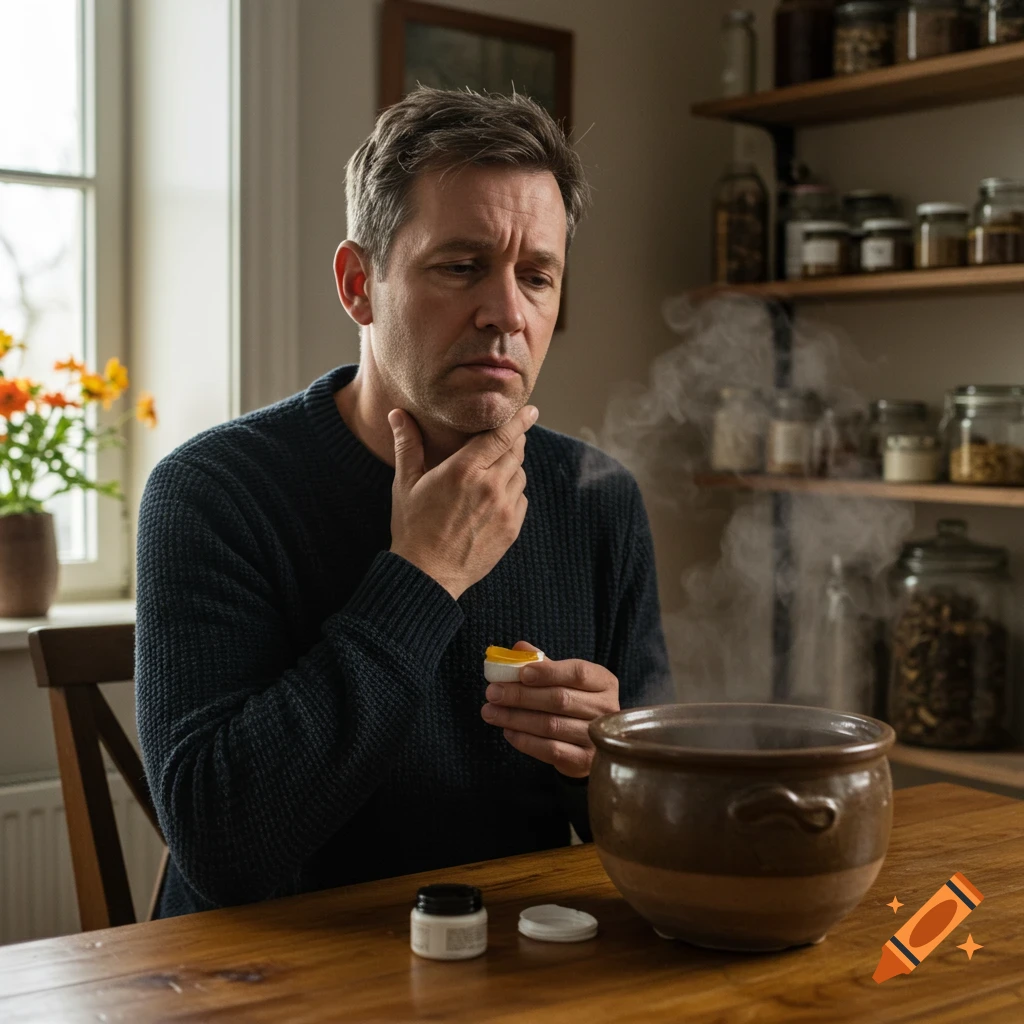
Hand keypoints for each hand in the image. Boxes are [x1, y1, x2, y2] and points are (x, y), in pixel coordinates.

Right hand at [389, 405, 537, 600]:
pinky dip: (512, 493)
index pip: (501, 435)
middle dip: (513, 442)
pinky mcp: (511, 528)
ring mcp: (503, 509)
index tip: (531, 410)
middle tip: (506, 437)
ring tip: (491, 473)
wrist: (427, 575)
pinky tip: (493, 499)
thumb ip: (408, 445)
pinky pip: (520, 499)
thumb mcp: (406, 484)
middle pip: (515, 451)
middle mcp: (489, 486)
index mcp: (464, 470)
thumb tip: (397, 414)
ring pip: (519, 475)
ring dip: (511, 468)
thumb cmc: (412, 527)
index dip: (518, 420)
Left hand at [480, 641, 618, 778]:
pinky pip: (550, 750)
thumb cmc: (574, 702)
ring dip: (515, 718)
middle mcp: (605, 709)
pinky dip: (525, 740)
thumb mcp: (564, 678)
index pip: (577, 672)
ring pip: (551, 725)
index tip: (521, 673)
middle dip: (521, 695)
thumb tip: (518, 648)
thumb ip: (544, 663)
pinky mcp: (584, 761)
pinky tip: (508, 731)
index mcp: (603, 681)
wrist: (590, 744)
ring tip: (490, 712)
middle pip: (560, 699)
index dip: (548, 672)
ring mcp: (595, 737)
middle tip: (492, 693)